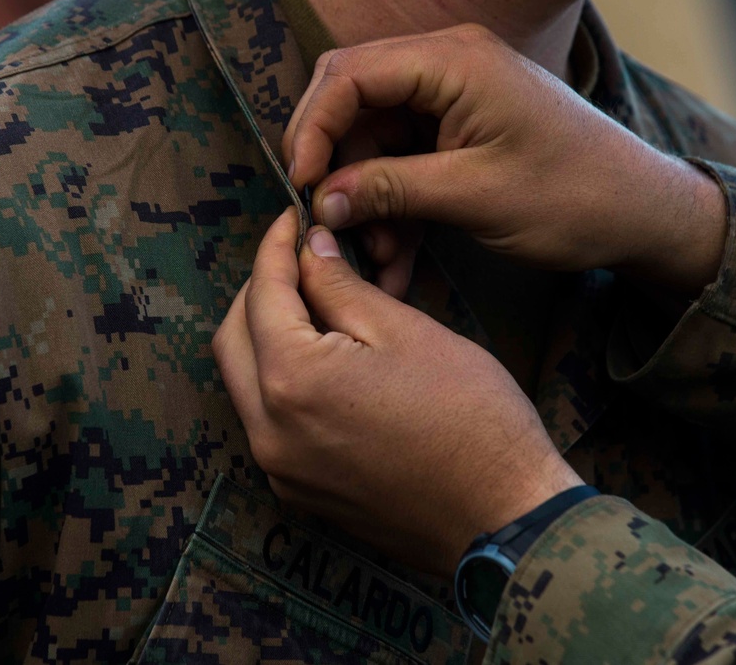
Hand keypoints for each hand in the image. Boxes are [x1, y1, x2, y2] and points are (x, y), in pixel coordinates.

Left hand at [213, 209, 582, 576]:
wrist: (502, 516)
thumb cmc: (470, 418)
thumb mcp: (406, 331)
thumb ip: (340, 286)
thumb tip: (309, 250)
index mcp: (290, 383)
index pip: (260, 295)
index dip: (274, 248)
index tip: (292, 220)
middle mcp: (268, 432)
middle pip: (233, 339)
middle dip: (258, 291)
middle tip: (299, 262)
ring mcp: (280, 469)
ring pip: (245, 383)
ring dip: (265, 337)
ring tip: (313, 307)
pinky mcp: (299, 491)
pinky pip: (268, 422)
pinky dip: (281, 382)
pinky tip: (322, 363)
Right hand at [283, 25, 726, 294]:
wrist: (639, 214)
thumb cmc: (573, 196)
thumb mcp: (474, 195)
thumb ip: (391, 190)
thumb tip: (322, 200)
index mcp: (453, 62)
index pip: (349, 76)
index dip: (313, 129)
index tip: (301, 187)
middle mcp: (447, 67)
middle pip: (354, 102)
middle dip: (336, 165)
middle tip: (326, 220)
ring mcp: (452, 100)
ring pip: (375, 141)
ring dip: (367, 198)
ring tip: (376, 257)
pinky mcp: (459, 134)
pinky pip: (404, 163)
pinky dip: (395, 206)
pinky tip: (395, 257)